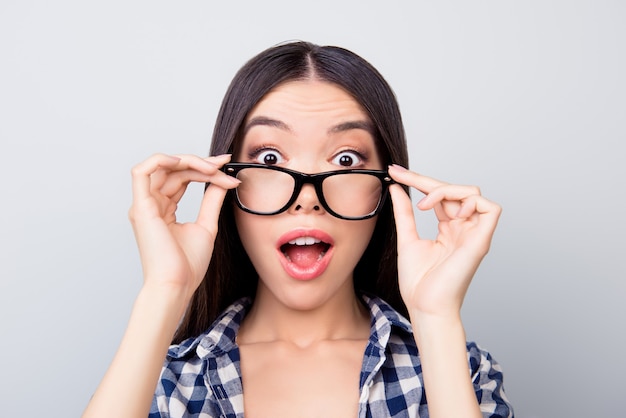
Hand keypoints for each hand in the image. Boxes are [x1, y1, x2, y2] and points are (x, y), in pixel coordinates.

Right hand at [128, 153, 239, 301]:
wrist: (177, 285)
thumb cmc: (188, 265)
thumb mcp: (207, 225)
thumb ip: (212, 200)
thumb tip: (222, 180)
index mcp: (163, 209)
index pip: (182, 177)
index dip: (205, 169)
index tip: (228, 168)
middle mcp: (151, 204)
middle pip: (174, 170)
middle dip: (202, 164)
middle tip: (225, 167)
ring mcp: (144, 205)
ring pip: (163, 166)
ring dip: (189, 161)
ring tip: (212, 168)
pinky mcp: (140, 208)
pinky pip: (141, 172)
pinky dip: (161, 160)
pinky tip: (183, 161)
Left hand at [388, 165, 500, 318]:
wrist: (424, 307)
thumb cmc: (418, 282)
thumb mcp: (407, 238)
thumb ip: (405, 212)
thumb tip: (396, 188)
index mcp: (448, 229)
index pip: (438, 196)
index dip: (418, 180)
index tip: (395, 172)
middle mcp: (463, 229)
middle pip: (453, 190)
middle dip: (424, 179)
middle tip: (399, 174)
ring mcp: (473, 234)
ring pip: (472, 193)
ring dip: (446, 190)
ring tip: (424, 205)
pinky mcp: (481, 241)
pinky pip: (490, 208)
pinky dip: (470, 201)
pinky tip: (448, 211)